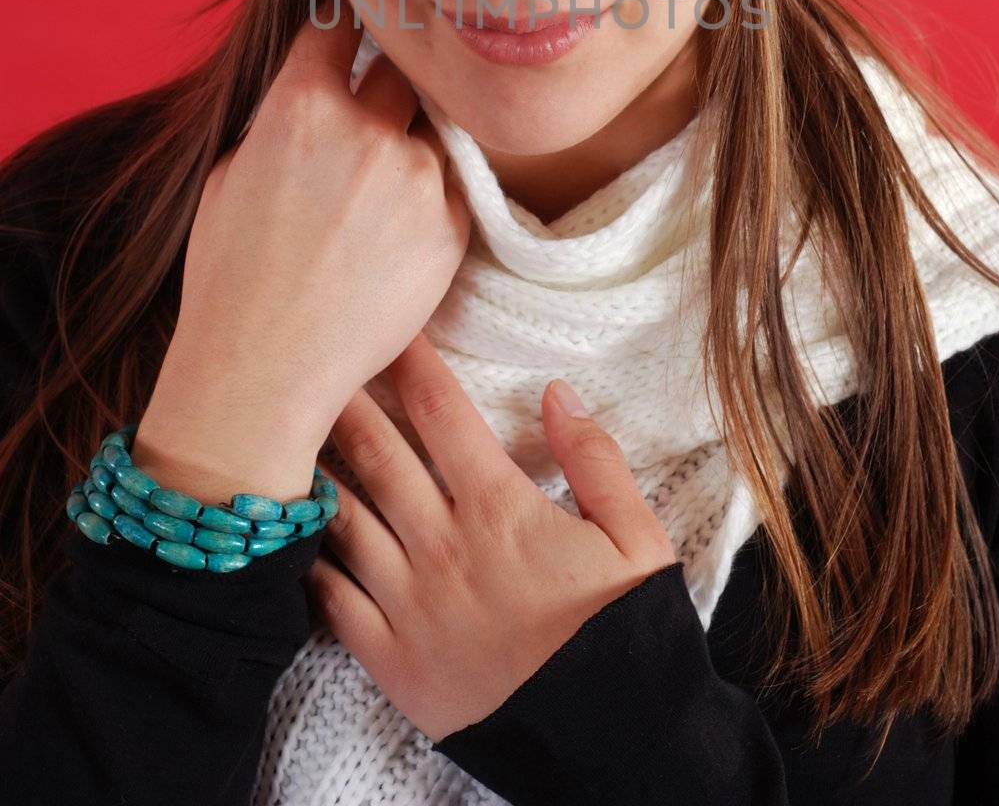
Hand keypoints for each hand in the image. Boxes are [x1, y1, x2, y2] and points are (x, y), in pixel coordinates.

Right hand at [137, 14, 471, 495]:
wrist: (264, 369)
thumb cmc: (230, 275)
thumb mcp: (230, 173)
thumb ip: (282, 119)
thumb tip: (315, 90)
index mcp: (300, 107)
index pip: (337, 28)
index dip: (342, 26)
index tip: (352, 26)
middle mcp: (366, 130)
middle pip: (399, 72)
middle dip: (386, 86)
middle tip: (373, 113)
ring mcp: (417, 178)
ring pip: (430, 134)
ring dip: (410, 150)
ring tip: (375, 200)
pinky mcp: (451, 226)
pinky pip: (452, 188)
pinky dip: (429, 200)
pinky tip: (392, 236)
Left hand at [305, 330, 678, 742]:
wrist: (610, 745)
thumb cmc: (626, 635)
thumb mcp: (638, 538)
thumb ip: (595, 458)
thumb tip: (557, 390)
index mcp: (499, 508)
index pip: (440, 411)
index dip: (409, 360)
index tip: (387, 327)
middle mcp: (441, 546)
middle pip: (375, 452)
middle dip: (342, 397)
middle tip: (315, 358)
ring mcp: (408, 604)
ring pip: (340, 517)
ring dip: (315, 469)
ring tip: (287, 430)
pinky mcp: (390, 660)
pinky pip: (330, 599)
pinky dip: (308, 558)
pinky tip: (294, 530)